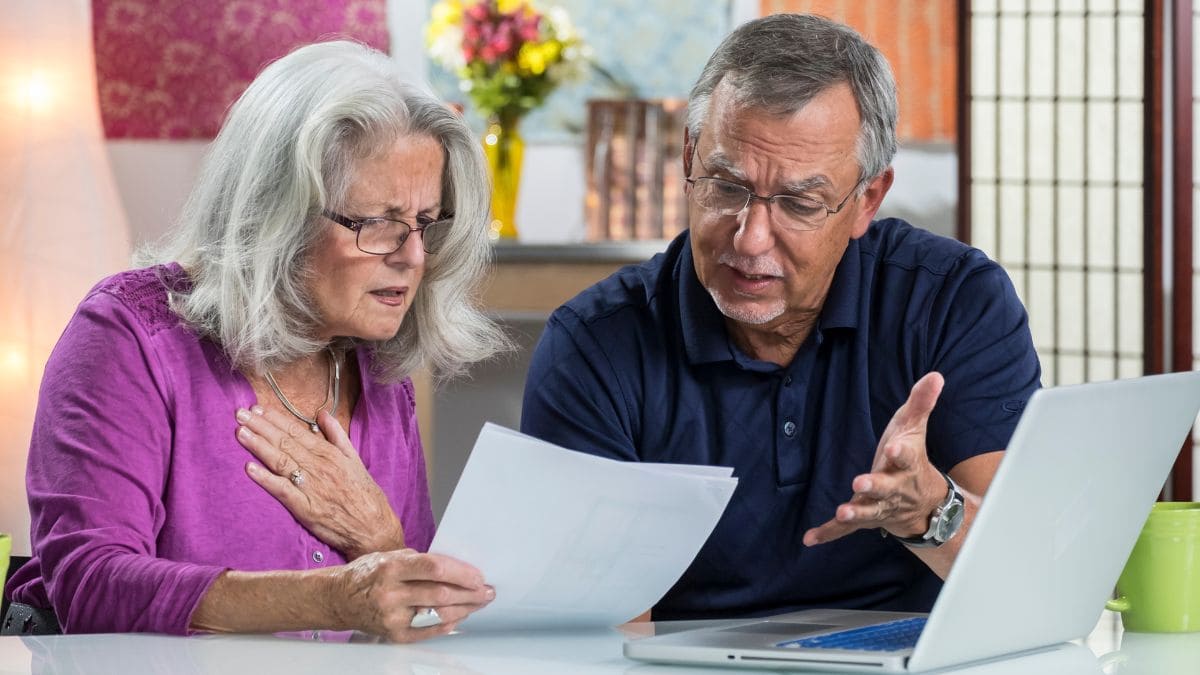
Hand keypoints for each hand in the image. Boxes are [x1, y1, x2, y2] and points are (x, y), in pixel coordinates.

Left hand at [236, 406, 404, 558]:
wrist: (373, 526)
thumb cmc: (364, 493)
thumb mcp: (355, 459)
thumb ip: (337, 435)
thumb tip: (322, 414)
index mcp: (329, 454)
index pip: (297, 432)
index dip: (276, 419)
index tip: (258, 408)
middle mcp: (318, 467)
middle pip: (285, 443)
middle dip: (261, 427)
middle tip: (240, 413)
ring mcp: (310, 487)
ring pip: (281, 462)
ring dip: (259, 446)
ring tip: (240, 432)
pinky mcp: (305, 508)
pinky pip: (282, 490)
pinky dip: (265, 479)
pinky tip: (249, 468)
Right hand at [332, 549, 495, 641]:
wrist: (338, 599)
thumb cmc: (367, 574)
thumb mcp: (390, 556)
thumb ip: (420, 561)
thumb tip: (456, 567)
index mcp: (391, 567)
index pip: (434, 568)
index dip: (461, 572)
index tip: (479, 575)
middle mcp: (391, 592)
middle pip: (440, 593)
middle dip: (470, 593)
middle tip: (487, 591)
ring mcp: (391, 616)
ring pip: (437, 614)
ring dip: (464, 609)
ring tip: (478, 603)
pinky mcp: (392, 634)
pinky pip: (426, 632)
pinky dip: (446, 625)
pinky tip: (459, 618)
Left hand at [803, 372, 946, 545]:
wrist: (924, 506)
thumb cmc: (911, 460)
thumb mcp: (914, 429)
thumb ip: (921, 403)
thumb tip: (935, 375)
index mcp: (906, 465)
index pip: (906, 457)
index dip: (901, 453)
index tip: (894, 447)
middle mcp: (894, 489)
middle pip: (885, 488)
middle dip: (874, 486)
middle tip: (860, 482)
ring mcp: (879, 507)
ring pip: (868, 512)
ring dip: (854, 512)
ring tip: (841, 512)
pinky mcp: (864, 519)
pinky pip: (846, 529)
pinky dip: (828, 533)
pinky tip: (809, 538)